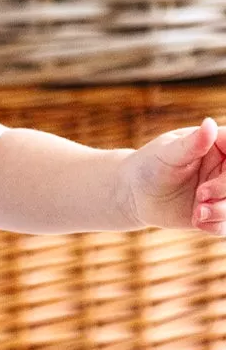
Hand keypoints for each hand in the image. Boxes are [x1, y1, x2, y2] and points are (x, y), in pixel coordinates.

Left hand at [122, 117, 225, 233]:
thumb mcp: (168, 153)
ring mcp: (221, 191)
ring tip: (198, 212)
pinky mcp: (214, 212)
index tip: (222, 170)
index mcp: (218, 144)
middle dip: (225, 189)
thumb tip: (208, 124)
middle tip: (201, 194)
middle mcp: (225, 167)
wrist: (133, 195)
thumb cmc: (149, 166)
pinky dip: (217, 225)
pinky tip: (198, 222)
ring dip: (223, 211)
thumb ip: (192, 143)